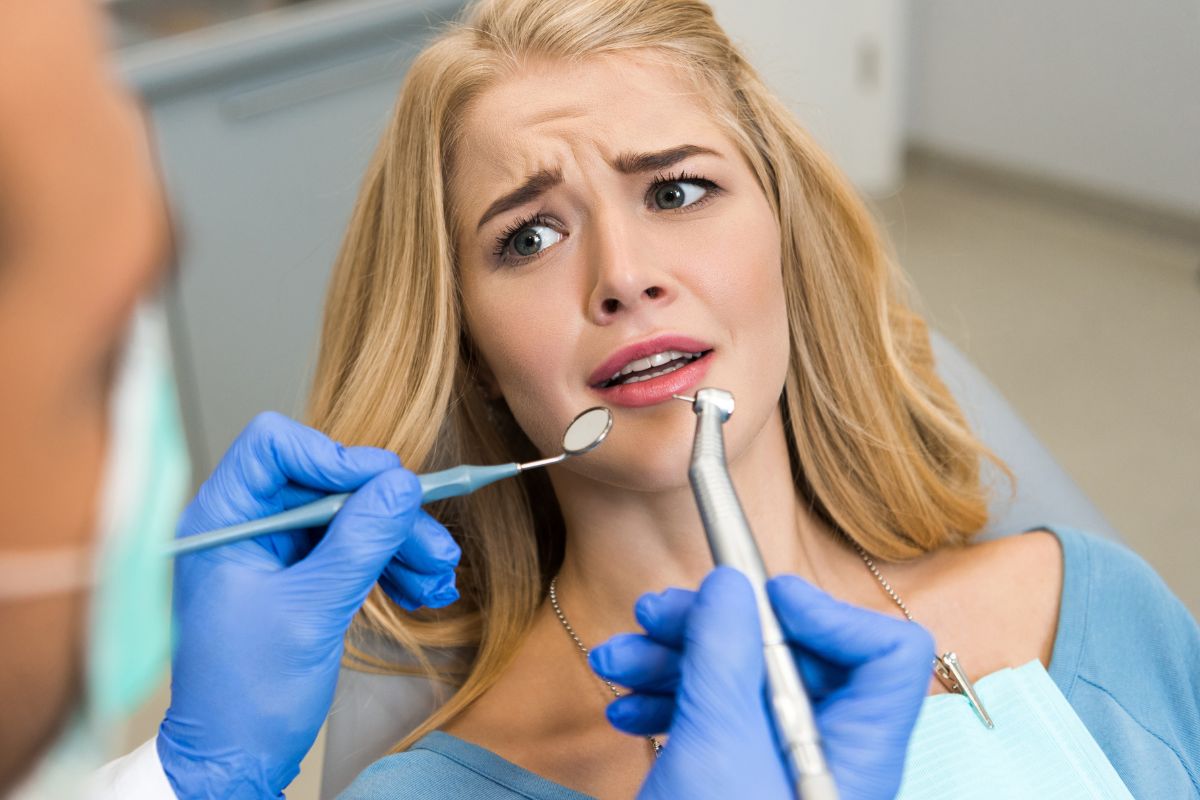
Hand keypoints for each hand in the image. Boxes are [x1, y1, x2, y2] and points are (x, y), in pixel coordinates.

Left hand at [157, 412, 459, 797]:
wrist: (235, 761)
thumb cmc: (247, 695)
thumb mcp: (312, 611)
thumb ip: (359, 541)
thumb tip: (400, 485)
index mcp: (222, 520)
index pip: (274, 446)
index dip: (333, 455)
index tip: (386, 485)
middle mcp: (246, 525)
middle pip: (325, 482)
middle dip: (385, 513)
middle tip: (433, 544)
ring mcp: (273, 552)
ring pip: (347, 516)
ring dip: (398, 542)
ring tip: (437, 576)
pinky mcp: (297, 577)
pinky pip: (351, 549)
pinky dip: (388, 565)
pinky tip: (421, 589)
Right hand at [590, 567, 933, 799]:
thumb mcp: (716, 749)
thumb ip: (724, 656)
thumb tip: (732, 587)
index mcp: (855, 754)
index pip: (887, 656)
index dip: (826, 614)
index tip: (757, 598)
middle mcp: (825, 758)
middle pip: (795, 657)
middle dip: (717, 629)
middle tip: (656, 614)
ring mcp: (778, 771)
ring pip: (742, 683)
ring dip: (676, 660)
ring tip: (618, 660)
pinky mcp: (737, 780)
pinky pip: (714, 719)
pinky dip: (669, 701)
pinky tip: (627, 705)